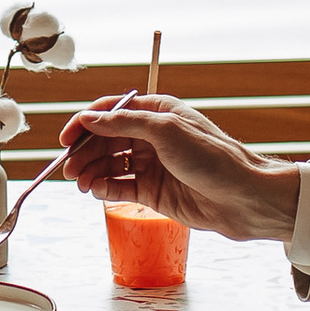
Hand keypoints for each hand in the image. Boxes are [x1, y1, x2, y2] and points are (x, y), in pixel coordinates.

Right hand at [57, 96, 299, 243]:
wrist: (244, 198)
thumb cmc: (213, 158)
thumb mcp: (167, 131)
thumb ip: (124, 123)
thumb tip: (89, 118)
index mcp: (157, 113)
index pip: (111, 112)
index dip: (85, 123)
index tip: (66, 139)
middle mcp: (152, 137)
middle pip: (106, 140)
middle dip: (84, 152)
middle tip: (68, 169)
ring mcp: (152, 165)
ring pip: (110, 165)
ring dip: (91, 172)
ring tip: (81, 184)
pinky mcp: (154, 192)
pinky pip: (120, 187)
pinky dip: (105, 188)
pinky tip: (97, 191)